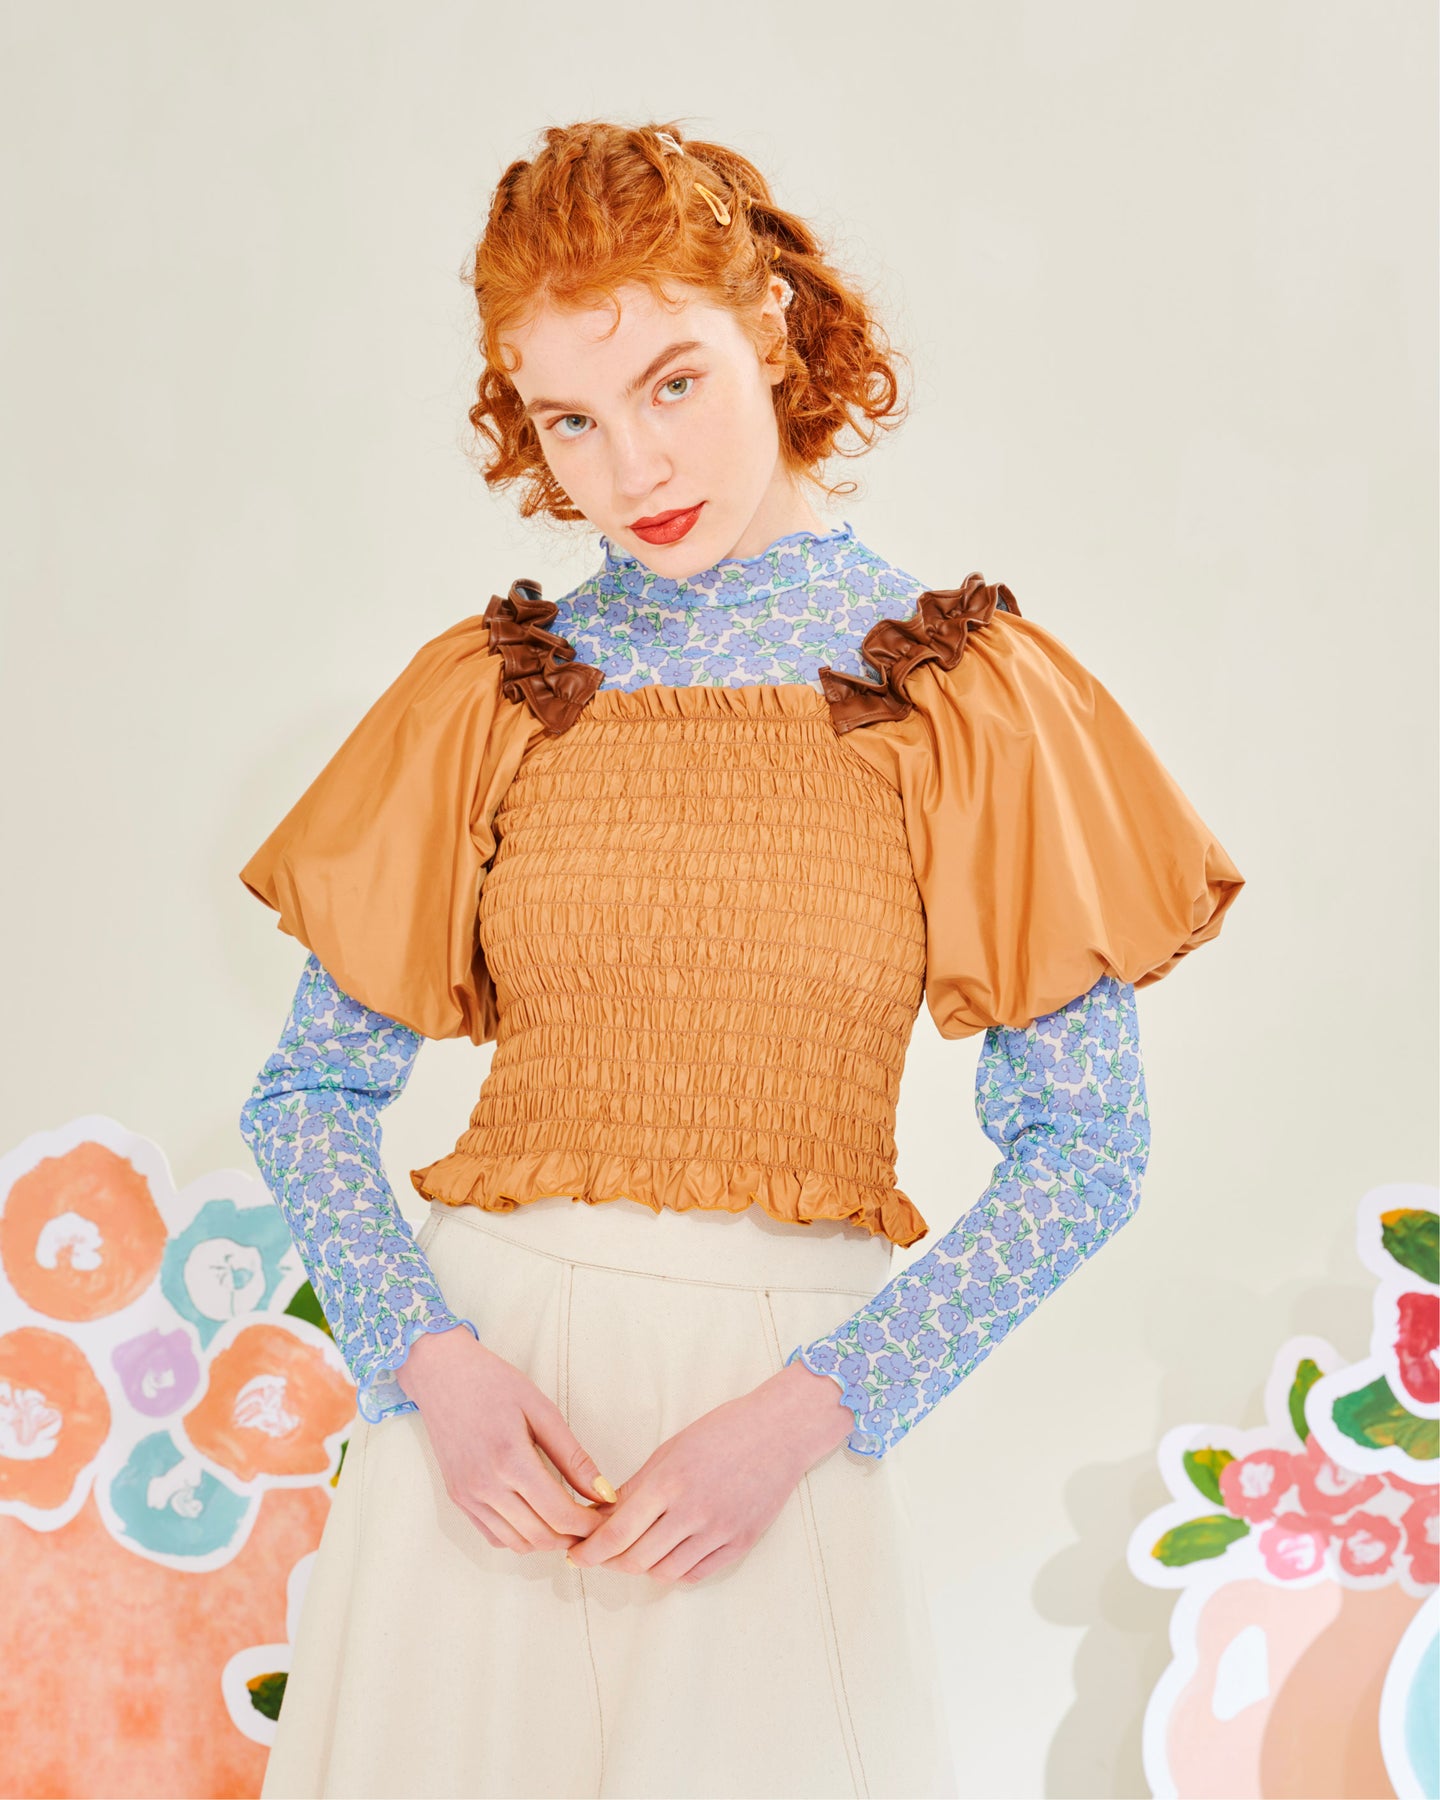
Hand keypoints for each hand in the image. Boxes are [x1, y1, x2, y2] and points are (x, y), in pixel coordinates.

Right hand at [396, 1324, 618, 1553]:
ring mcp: (468, 1496)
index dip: (589, 1524)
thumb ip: (573, 1456)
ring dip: (547, 1540)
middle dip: (574, 1536)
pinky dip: (519, 1537)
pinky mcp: (458, 1499)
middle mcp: (485, 1486)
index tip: (606, 1517)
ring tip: (568, 1521)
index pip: (560, 1514)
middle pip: (541, 1536)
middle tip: (593, 1522)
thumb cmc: (494, 1383)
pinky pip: (493, 1536)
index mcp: (511, 1460)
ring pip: (517, 1544)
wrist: (442, 1375)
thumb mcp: (541, 1409)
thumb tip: (603, 1492)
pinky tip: (536, 1517)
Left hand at [565, 1359, 856, 1584]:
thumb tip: (600, 1518)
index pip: (616, 1533)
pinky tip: (665, 1557)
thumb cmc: (720, 1432)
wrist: (778, 1432)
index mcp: (669, 1482)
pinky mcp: (740, 1544)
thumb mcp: (670, 1450)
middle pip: (635, 1559)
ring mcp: (719, 1531)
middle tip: (599, 1556)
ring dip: (641, 1568)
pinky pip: (695, 1574)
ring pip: (663, 1572)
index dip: (589, 1551)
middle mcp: (693, 1511)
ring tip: (632, 1554)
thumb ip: (636, 1488)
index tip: (575, 1557)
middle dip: (609, 1562)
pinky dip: (673, 1571)